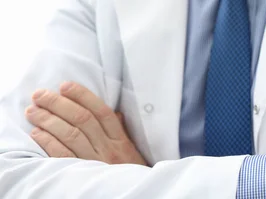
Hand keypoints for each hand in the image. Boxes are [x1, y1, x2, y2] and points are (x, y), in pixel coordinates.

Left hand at [25, 81, 146, 165]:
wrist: (131, 190)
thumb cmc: (128, 170)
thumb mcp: (130, 149)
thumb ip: (120, 130)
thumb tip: (113, 112)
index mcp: (120, 139)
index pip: (101, 111)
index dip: (82, 96)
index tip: (65, 86)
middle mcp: (108, 148)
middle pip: (82, 119)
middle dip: (58, 104)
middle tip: (40, 95)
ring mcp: (95, 161)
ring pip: (71, 134)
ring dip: (48, 120)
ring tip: (33, 112)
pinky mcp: (82, 174)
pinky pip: (63, 155)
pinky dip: (49, 142)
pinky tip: (37, 133)